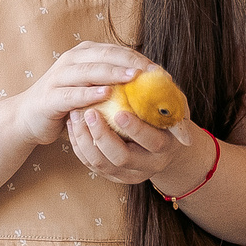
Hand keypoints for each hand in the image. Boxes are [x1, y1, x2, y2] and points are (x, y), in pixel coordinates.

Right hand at [14, 41, 150, 147]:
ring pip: (89, 71)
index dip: (139, 58)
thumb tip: (151, 86)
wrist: (28, 117)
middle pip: (104, 56)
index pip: (116, 51)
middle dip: (129, 62)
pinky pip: (72, 94)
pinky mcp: (50, 97)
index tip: (160, 71)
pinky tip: (106, 95)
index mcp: (84, 54)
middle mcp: (71, 60)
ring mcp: (58, 77)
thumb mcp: (92, 87)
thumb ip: (114, 81)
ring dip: (112, 73)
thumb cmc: (68, 102)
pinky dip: (89, 93)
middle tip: (151, 72)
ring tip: (133, 78)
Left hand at [65, 104, 201, 189]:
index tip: (120, 112)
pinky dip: (78, 142)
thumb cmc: (167, 118)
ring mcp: (126, 173)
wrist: (161, 148)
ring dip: (84, 137)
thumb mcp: (172, 108)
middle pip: (121, 157)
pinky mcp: (110, 174)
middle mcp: (147, 165)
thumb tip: (152, 72)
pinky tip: (73, 123)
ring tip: (76, 113)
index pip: (152, 141)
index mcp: (166, 147)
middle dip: (102, 134)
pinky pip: (88, 162)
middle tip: (90, 112)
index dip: (135, 128)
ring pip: (99, 162)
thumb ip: (164, 95)